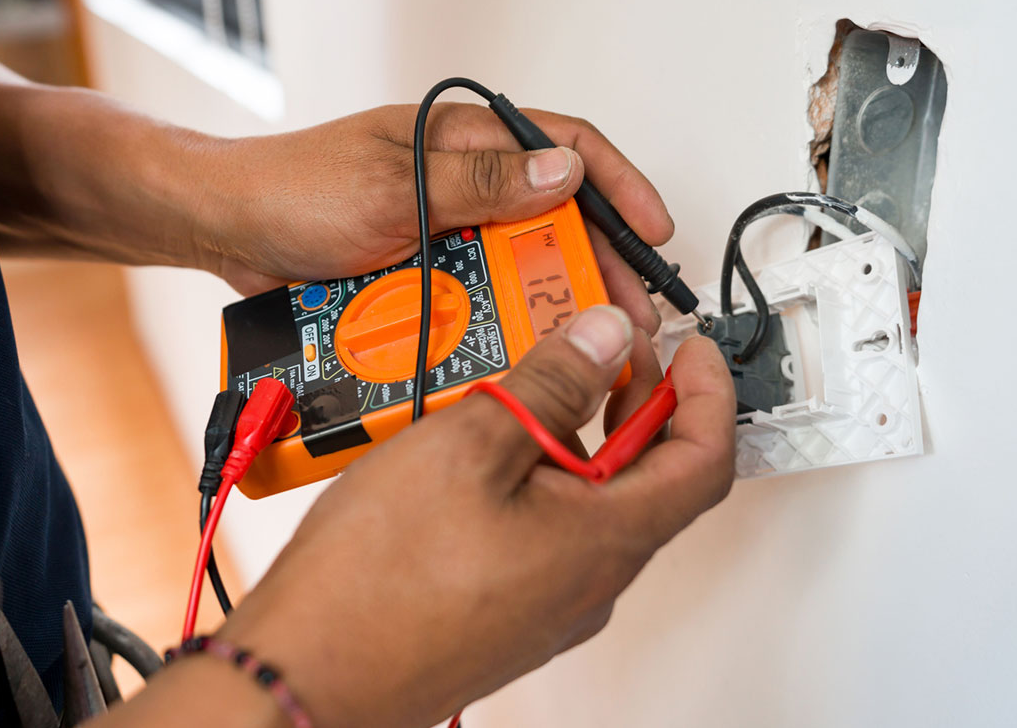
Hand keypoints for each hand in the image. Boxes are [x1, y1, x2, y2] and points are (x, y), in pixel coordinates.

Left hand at [194, 103, 674, 332]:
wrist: (225, 233)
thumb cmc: (294, 189)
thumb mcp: (394, 184)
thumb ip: (481, 181)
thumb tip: (564, 174)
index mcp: (462, 140)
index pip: (564, 147)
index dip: (619, 185)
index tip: (654, 230)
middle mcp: (461, 183)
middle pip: (554, 218)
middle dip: (597, 263)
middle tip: (628, 312)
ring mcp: (442, 231)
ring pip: (517, 267)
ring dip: (549, 301)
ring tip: (581, 343)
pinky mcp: (420, 275)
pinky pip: (473, 300)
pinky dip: (496, 324)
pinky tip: (517, 353)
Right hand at [200, 306, 733, 727]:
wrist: (308, 674)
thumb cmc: (379, 582)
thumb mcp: (471, 444)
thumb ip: (551, 384)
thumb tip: (604, 341)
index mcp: (605, 539)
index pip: (704, 459)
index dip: (709, 393)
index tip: (692, 349)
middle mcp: (590, 581)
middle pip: (648, 480)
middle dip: (634, 402)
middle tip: (601, 349)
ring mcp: (549, 603)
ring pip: (590, 504)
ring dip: (575, 438)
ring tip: (522, 389)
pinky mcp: (505, 611)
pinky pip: (545, 532)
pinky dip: (534, 477)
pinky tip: (478, 451)